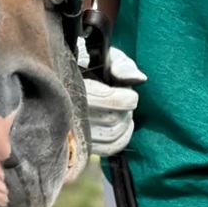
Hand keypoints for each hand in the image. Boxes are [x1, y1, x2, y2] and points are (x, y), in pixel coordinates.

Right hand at [77, 40, 146, 156]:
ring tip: (124, 112)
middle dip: (127, 110)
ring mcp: (75, 130)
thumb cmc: (91, 66)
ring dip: (126, 123)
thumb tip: (139, 78)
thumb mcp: (105, 57)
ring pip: (111, 135)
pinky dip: (122, 139)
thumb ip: (121, 64)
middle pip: (112, 119)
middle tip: (126, 101)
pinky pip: (107, 149)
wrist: (67, 80)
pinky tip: (124, 126)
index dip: (127, 98)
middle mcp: (73, 110)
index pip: (111, 101)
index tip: (130, 93)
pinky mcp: (80, 144)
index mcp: (76, 86)